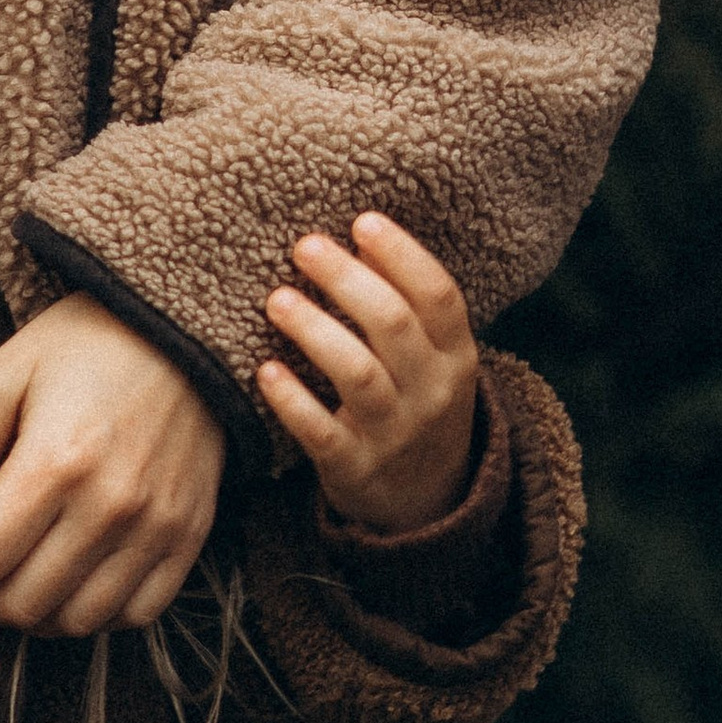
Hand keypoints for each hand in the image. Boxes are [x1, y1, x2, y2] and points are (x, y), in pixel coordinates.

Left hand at [0, 293, 225, 639]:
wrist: (184, 328)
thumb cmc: (87, 344)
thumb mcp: (2, 377)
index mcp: (57, 461)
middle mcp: (112, 505)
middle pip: (21, 601)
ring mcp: (157, 528)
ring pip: (74, 621)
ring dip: (24, 613)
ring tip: (3, 576)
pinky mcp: (187, 537)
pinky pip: (135, 614)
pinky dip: (90, 615)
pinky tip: (63, 582)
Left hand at [258, 214, 477, 531]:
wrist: (427, 502)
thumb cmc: (416, 402)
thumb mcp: (432, 358)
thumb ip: (406, 304)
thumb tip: (358, 231)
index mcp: (456, 356)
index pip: (439, 295)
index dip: (402, 254)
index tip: (361, 220)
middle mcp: (432, 392)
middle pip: (393, 325)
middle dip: (347, 280)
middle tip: (304, 246)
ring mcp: (395, 433)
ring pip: (358, 375)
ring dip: (315, 331)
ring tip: (277, 300)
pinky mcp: (354, 468)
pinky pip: (321, 432)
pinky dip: (292, 400)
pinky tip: (265, 370)